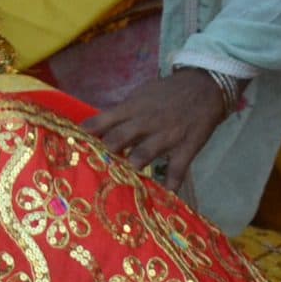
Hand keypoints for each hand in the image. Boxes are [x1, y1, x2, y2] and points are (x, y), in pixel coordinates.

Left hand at [84, 68, 232, 193]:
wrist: (203, 87)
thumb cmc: (167, 92)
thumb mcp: (141, 94)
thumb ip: (123, 111)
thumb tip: (99, 126)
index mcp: (133, 108)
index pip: (107, 119)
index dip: (92, 130)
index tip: (77, 141)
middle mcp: (147, 122)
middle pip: (121, 137)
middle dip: (108, 149)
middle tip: (97, 162)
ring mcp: (167, 136)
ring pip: (145, 152)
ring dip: (133, 163)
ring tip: (125, 174)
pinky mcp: (186, 147)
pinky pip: (178, 168)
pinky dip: (172, 182)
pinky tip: (166, 194)